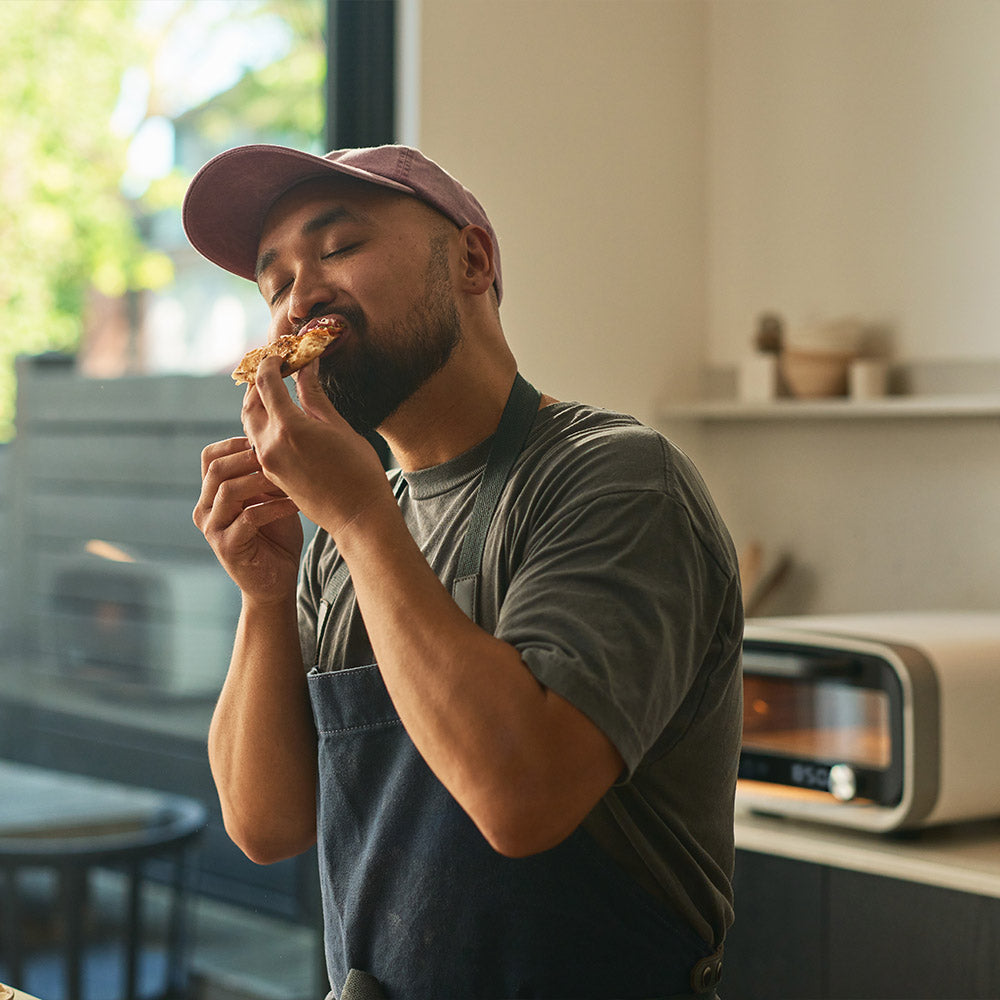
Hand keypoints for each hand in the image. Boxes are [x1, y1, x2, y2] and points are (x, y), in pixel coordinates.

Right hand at [193, 435, 303, 600]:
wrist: (276, 582)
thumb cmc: (276, 536)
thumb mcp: (269, 498)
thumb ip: (264, 474)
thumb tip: (276, 438)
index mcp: (211, 495)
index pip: (209, 457)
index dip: (235, 443)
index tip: (265, 440)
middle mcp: (205, 510)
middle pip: (216, 469)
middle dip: (248, 457)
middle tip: (279, 453)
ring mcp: (213, 529)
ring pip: (228, 491)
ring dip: (261, 479)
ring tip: (288, 476)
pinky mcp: (227, 547)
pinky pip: (248, 518)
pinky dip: (274, 507)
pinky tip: (295, 504)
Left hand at [242, 355, 394, 543]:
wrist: (358, 517)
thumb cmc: (359, 472)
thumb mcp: (339, 427)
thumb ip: (315, 396)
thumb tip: (306, 367)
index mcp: (289, 427)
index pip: (266, 382)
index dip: (271, 362)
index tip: (281, 353)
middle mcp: (270, 445)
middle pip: (250, 403)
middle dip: (258, 382)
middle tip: (273, 369)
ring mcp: (268, 463)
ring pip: (249, 424)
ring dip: (257, 404)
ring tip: (276, 393)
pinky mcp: (272, 476)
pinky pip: (257, 443)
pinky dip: (263, 425)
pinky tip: (281, 421)